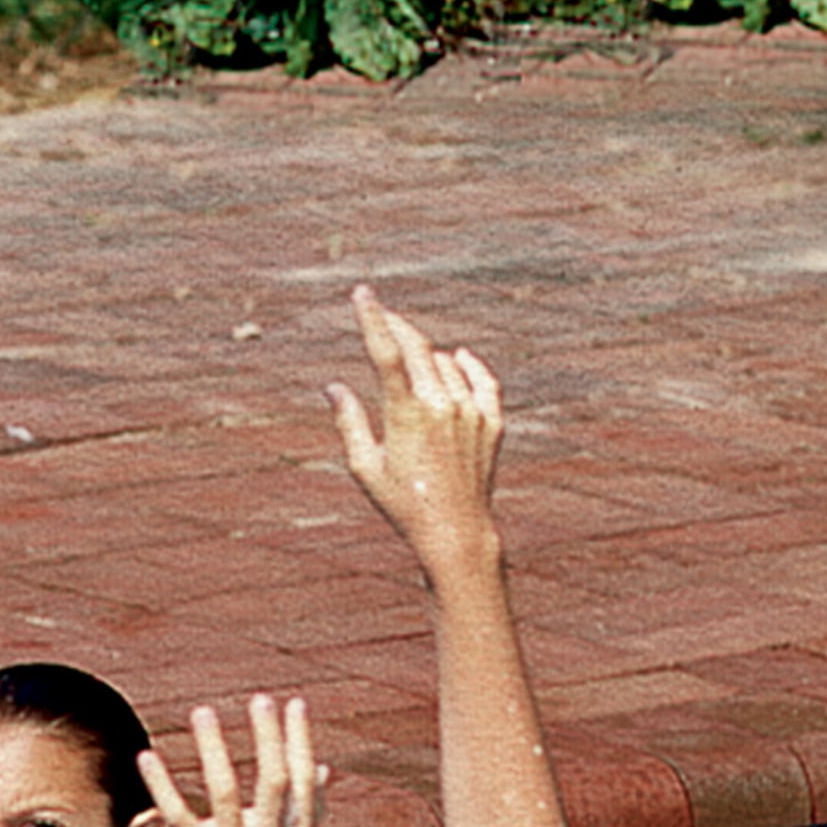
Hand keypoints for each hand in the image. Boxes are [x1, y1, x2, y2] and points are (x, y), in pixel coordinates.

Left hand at [139, 694, 318, 826]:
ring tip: (203, 711)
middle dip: (268, 736)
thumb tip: (323, 769)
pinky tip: (149, 756)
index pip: (302, 781)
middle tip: (260, 699)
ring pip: (225, 790)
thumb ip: (305, 812)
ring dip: (214, 746)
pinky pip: (178, 814)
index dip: (299, 741)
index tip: (294, 704)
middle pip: (273, 781)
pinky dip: (162, 783)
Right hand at [327, 288, 504, 575]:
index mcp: (406, 415)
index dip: (374, 319)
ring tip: (412, 375)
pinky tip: (458, 357)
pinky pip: (483, 378)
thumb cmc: (403, 504)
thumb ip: (349, 422)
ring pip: (447, 363)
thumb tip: (333, 386)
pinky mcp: (492, 422)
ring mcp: (472, 412)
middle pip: (419, 347)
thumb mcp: (365, 467)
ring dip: (428, 358)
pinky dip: (468, 364)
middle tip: (384, 318)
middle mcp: (442, 406)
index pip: (387, 354)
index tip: (363, 293)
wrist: (456, 533)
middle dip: (399, 327)